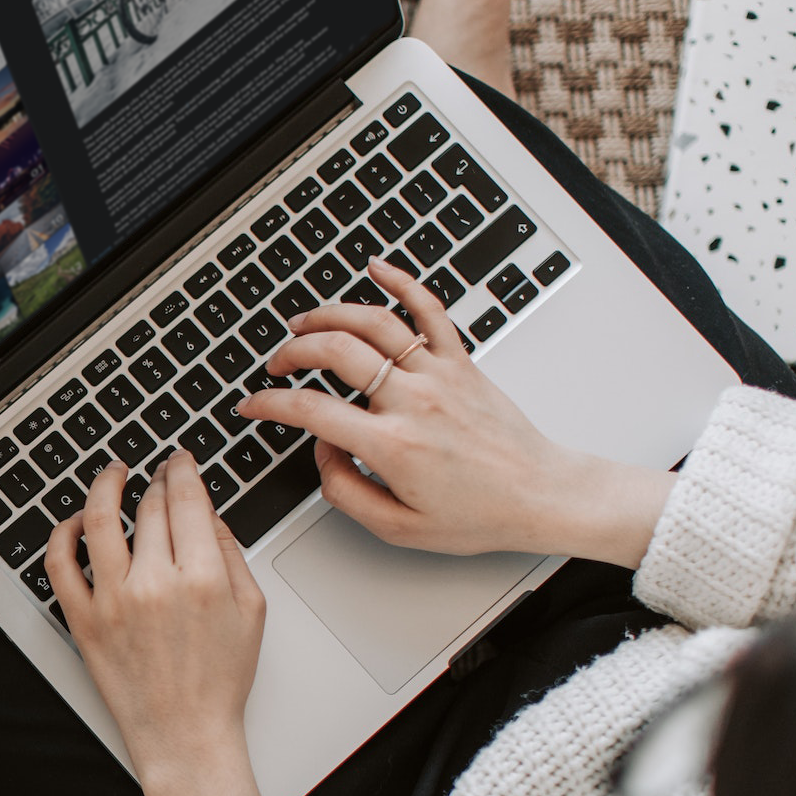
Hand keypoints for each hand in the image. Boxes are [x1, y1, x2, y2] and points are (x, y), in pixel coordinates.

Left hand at [47, 450, 274, 795]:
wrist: (185, 735)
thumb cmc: (219, 681)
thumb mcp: (251, 610)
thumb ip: (230, 553)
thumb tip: (207, 513)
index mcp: (201, 578)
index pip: (186, 499)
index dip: (182, 469)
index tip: (180, 460)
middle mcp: (154, 584)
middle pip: (149, 507)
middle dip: (155, 480)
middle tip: (158, 472)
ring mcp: (113, 601)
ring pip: (100, 520)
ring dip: (105, 486)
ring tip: (112, 474)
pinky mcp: (83, 621)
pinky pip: (60, 564)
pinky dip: (63, 534)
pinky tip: (76, 522)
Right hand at [240, 259, 673, 566]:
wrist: (542, 496)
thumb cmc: (479, 514)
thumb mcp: (399, 528)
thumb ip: (345, 491)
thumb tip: (323, 452)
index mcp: (393, 445)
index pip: (311, 411)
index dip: (269, 405)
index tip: (253, 405)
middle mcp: (414, 401)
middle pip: (336, 352)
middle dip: (292, 353)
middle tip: (277, 365)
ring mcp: (440, 375)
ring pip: (374, 323)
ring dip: (330, 315)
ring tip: (304, 322)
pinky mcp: (462, 363)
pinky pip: (430, 310)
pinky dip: (402, 281)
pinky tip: (378, 268)